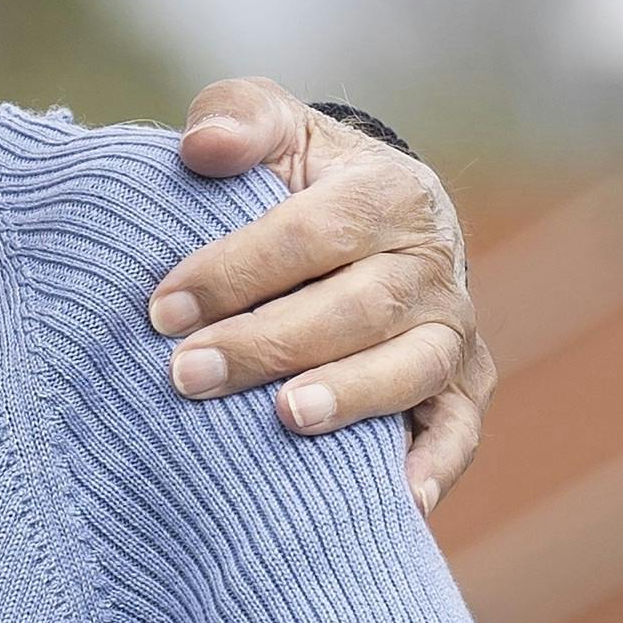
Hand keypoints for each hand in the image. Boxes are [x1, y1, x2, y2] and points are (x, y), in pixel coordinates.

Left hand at [158, 79, 490, 510]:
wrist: (364, 227)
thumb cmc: (297, 180)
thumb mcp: (272, 129)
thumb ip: (237, 119)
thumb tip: (203, 147)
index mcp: (388, 192)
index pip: (315, 233)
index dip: (239, 269)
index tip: (162, 308)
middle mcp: (432, 264)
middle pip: (359, 307)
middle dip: (269, 343)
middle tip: (186, 375)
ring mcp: (450, 331)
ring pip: (411, 368)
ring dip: (351, 396)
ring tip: (287, 417)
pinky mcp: (460, 389)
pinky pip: (457, 433)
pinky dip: (434, 467)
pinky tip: (395, 503)